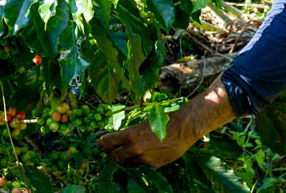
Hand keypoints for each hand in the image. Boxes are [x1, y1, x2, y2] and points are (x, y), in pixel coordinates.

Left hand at [97, 76, 236, 167]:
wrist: (186, 127)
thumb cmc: (166, 119)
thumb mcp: (145, 122)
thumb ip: (132, 133)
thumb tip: (120, 139)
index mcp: (131, 135)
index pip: (107, 142)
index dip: (101, 144)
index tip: (100, 144)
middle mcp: (135, 149)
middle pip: (114, 157)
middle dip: (111, 154)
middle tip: (111, 151)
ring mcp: (145, 159)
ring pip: (127, 163)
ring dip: (125, 158)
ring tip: (127, 153)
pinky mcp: (154, 165)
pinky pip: (141, 165)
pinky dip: (140, 160)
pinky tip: (145, 153)